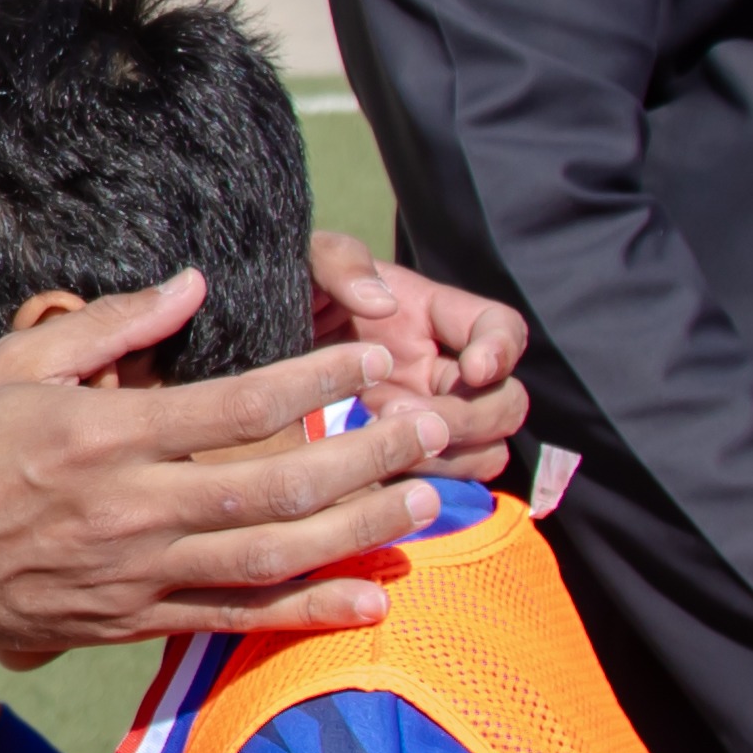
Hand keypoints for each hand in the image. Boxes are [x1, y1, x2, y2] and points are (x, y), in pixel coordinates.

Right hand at [0, 279, 460, 659]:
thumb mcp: (17, 361)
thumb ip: (112, 323)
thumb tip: (194, 283)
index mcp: (103, 433)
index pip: (235, 404)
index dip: (316, 382)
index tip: (374, 362)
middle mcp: (128, 508)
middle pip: (275, 484)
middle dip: (368, 458)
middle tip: (435, 433)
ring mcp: (133, 573)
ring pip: (271, 557)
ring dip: (356, 533)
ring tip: (423, 507)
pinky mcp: (129, 620)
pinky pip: (234, 620)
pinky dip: (306, 613)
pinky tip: (368, 601)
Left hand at [306, 234, 533, 481]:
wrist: (246, 351)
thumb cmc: (284, 296)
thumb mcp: (307, 264)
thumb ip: (341, 262)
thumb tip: (383, 303)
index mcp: (434, 318)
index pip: (503, 329)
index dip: (502, 350)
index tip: (473, 368)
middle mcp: (441, 374)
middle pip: (506, 404)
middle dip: (469, 417)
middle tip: (400, 414)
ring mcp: (424, 423)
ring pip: (485, 454)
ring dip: (449, 459)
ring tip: (383, 448)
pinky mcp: (398, 464)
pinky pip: (440, 491)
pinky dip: (421, 489)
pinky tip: (372, 480)